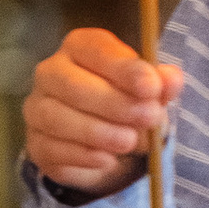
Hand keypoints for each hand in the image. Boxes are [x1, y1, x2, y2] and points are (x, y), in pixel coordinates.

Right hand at [22, 27, 183, 192]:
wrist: (105, 142)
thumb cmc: (126, 102)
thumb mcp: (148, 91)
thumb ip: (160, 84)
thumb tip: (171, 80)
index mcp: (79, 48)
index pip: (95, 49)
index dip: (124, 68)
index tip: (151, 86)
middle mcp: (50, 73)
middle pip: (72, 84)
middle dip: (114, 103)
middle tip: (149, 117)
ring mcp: (38, 109)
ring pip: (57, 118)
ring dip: (98, 131)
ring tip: (129, 142)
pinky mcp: (37, 144)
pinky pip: (52, 149)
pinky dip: (83, 156)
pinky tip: (107, 159)